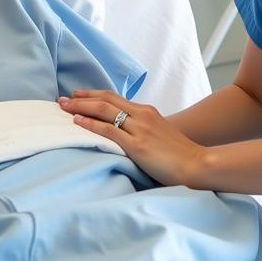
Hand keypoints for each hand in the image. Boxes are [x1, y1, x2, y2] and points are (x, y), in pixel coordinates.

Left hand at [58, 90, 206, 187]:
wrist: (198, 165)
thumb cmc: (179, 156)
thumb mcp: (160, 134)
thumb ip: (142, 130)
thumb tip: (123, 132)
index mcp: (147, 112)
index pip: (115, 98)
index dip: (94, 95)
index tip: (78, 95)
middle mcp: (142, 115)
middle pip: (106, 100)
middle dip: (82, 98)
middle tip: (63, 99)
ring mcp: (140, 129)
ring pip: (104, 111)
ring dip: (81, 107)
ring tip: (63, 107)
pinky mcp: (138, 146)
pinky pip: (109, 130)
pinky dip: (90, 124)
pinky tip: (77, 122)